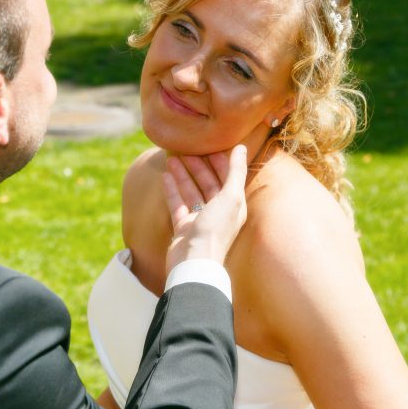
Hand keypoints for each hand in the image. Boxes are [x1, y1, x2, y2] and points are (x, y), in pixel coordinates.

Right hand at [163, 145, 247, 271]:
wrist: (193, 262)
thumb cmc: (215, 230)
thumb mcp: (230, 197)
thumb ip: (236, 171)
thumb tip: (242, 147)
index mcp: (234, 206)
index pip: (228, 178)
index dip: (220, 162)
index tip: (209, 146)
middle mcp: (218, 213)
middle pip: (208, 184)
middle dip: (198, 166)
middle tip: (185, 149)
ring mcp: (200, 221)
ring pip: (191, 192)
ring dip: (182, 175)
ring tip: (171, 158)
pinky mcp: (183, 228)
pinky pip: (177, 204)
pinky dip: (172, 190)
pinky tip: (165, 176)